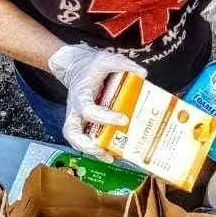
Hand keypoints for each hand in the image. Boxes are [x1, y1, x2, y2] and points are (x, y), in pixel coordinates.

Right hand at [48, 44, 145, 160]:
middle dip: (87, 145)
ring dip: (92, 151)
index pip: (88, 109)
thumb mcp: (105, 59)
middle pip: (72, 132)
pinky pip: (85, 139)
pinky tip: (112, 152)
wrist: (73, 66)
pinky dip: (96, 148)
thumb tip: (143, 74)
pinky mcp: (83, 122)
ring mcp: (77, 118)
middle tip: (105, 151)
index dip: (104, 118)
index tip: (123, 119)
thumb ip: (122, 64)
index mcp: (80, 95)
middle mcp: (75, 110)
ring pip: (76, 139)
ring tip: (110, 157)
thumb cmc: (89, 66)